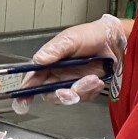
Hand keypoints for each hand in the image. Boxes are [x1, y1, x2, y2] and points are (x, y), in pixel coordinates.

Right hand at [12, 14, 130, 112]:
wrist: (114, 42)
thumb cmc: (91, 35)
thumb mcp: (71, 39)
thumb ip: (55, 50)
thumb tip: (39, 59)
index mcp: (48, 62)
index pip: (32, 79)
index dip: (25, 92)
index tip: (23, 103)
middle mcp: (56, 74)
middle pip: (50, 94)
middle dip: (62, 95)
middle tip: (71, 92)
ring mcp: (70, 82)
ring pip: (68, 98)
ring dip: (81, 91)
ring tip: (93, 79)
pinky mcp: (84, 88)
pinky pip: (83, 97)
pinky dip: (91, 91)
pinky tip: (97, 80)